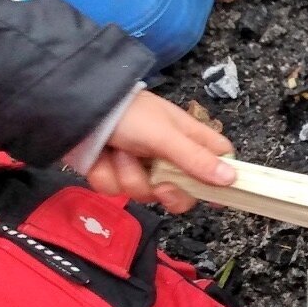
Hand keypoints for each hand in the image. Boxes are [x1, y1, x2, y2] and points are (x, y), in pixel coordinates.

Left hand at [85, 90, 235, 212]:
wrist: (75, 108)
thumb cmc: (129, 114)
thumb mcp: (164, 135)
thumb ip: (196, 160)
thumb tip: (232, 180)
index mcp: (189, 140)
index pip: (220, 161)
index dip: (221, 180)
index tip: (216, 198)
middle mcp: (168, 156)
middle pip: (184, 191)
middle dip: (166, 191)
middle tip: (159, 183)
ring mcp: (140, 167)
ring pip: (145, 193)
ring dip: (128, 176)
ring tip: (118, 152)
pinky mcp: (113, 173)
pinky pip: (116, 190)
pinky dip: (106, 175)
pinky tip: (101, 158)